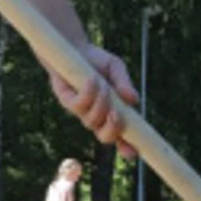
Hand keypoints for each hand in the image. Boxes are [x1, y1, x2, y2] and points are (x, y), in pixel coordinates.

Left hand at [48, 43, 138, 159]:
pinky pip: (78, 106)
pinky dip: (88, 93)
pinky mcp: (66, 101)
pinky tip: (91, 79)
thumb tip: (134, 100)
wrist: (73, 48)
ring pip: (91, 121)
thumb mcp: (116, 69)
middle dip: (112, 130)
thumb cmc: (97, 61)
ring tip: (103, 84)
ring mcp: (81, 111)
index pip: (121, 136)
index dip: (128, 147)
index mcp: (113, 112)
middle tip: (116, 114)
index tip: (134, 153)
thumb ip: (124, 84)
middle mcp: (96, 116)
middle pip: (105, 138)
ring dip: (100, 103)